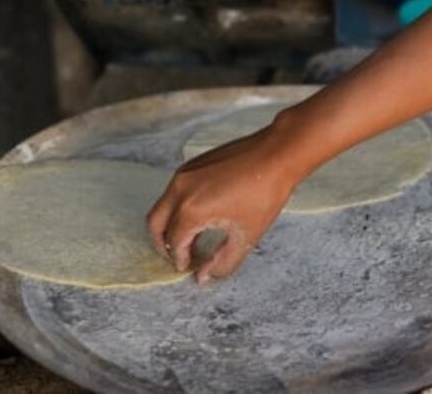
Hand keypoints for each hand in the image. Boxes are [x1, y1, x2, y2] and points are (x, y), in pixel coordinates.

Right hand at [146, 124, 300, 284]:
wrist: (276, 155)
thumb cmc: (265, 194)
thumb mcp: (246, 236)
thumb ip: (222, 263)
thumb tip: (203, 277)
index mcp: (191, 210)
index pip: (174, 243)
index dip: (181, 260)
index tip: (190, 267)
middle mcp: (180, 190)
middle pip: (155, 224)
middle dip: (163, 244)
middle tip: (179, 256)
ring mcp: (184, 174)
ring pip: (163, 206)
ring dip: (170, 225)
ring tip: (191, 239)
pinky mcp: (192, 164)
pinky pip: (174, 191)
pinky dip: (178, 207)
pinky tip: (200, 216)